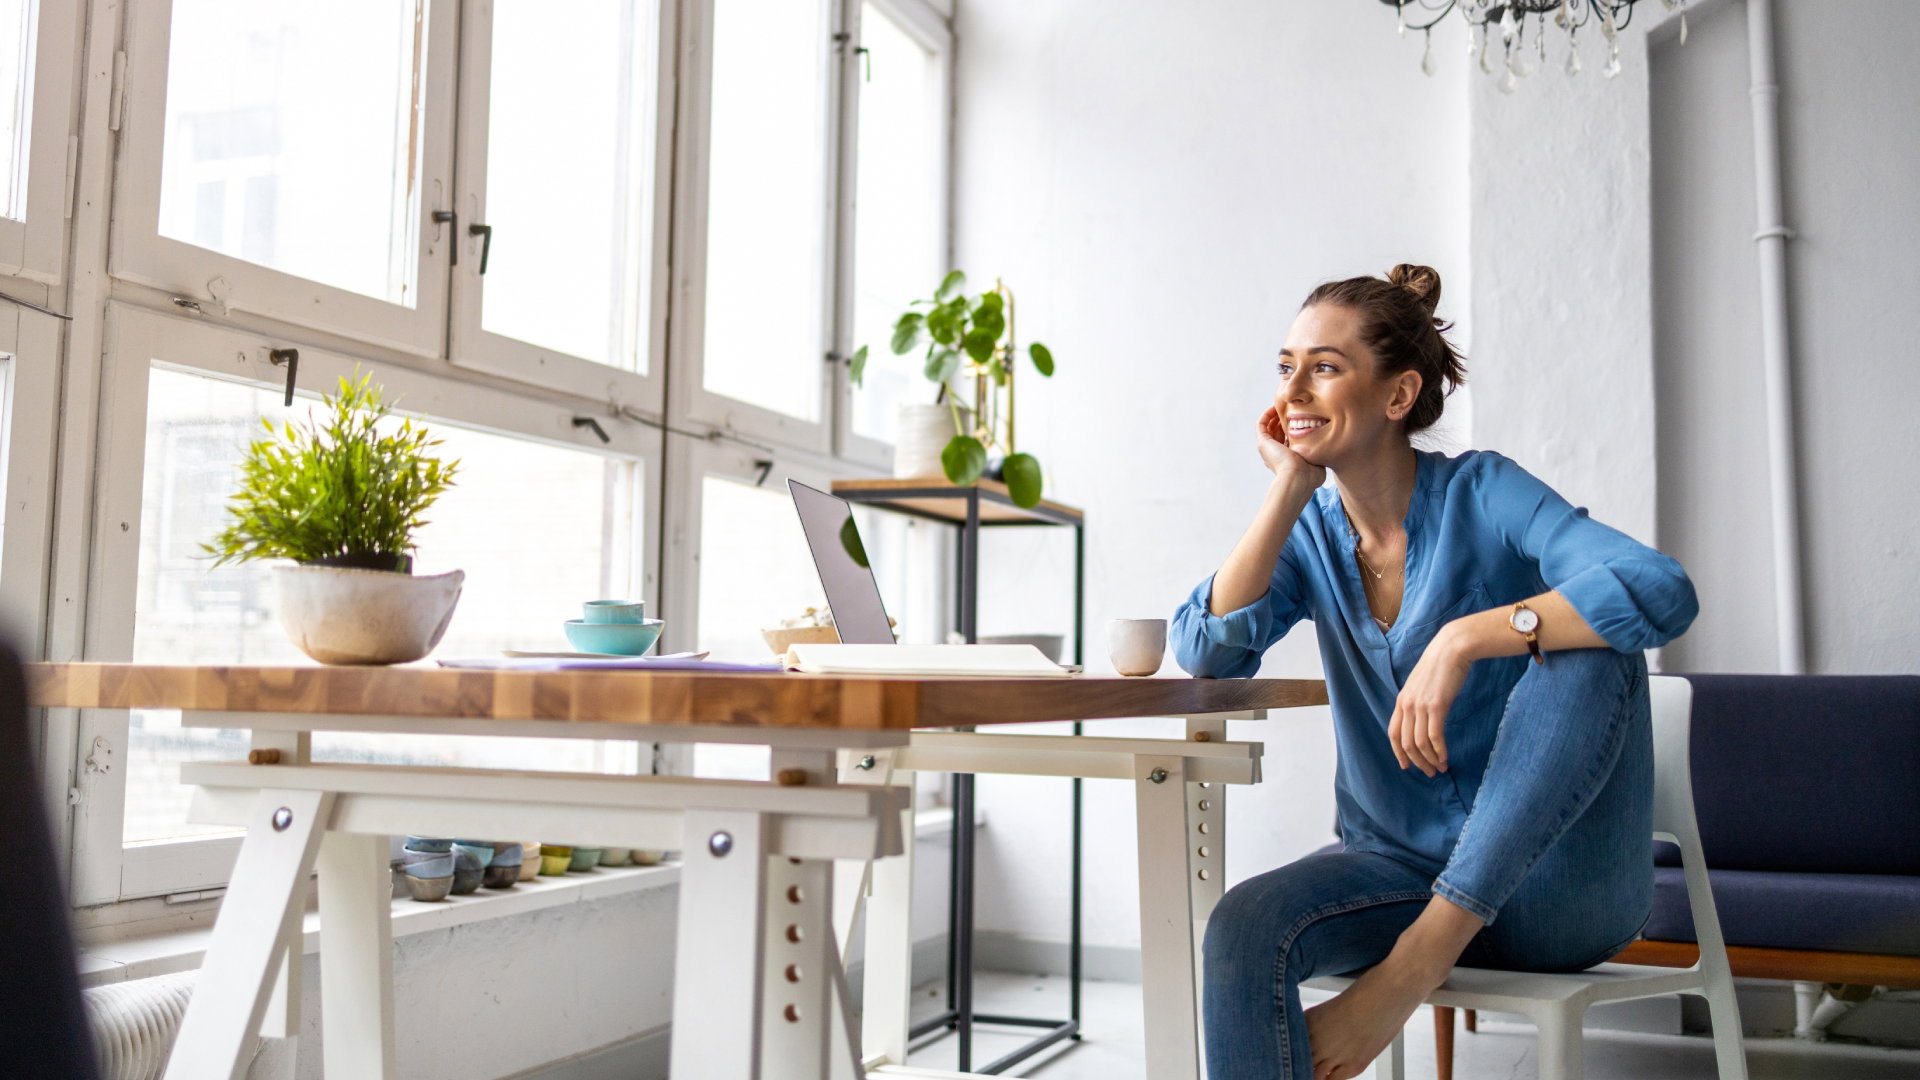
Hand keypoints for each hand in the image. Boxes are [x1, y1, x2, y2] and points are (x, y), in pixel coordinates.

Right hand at [1256, 406, 1325, 493]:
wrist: (1297, 478)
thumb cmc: (1310, 475)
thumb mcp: (1318, 463)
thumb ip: (1319, 455)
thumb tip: (1327, 449)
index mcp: (1287, 459)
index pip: (1288, 439)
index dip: (1294, 428)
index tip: (1304, 417)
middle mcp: (1275, 454)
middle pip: (1278, 431)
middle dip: (1285, 419)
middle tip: (1293, 407)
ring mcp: (1268, 448)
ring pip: (1269, 427)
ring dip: (1275, 415)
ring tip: (1284, 404)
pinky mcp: (1263, 443)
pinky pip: (1261, 424)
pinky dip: (1267, 414)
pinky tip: (1276, 406)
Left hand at [1388, 625, 1472, 776]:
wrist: (1452, 648)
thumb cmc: (1441, 666)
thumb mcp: (1422, 685)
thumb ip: (1418, 702)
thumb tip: (1424, 720)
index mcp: (1401, 700)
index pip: (1393, 733)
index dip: (1398, 752)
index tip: (1406, 766)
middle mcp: (1407, 705)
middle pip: (1406, 743)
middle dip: (1417, 762)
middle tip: (1429, 772)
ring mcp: (1420, 706)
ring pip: (1419, 743)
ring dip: (1430, 759)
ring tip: (1440, 768)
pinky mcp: (1436, 706)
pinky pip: (1434, 736)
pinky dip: (1439, 751)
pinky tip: (1445, 758)